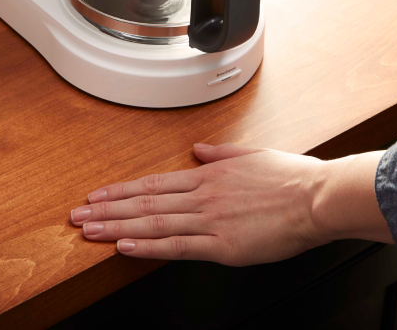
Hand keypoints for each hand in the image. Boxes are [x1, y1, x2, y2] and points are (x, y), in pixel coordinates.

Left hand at [69, 145, 389, 264]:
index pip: (154, 184)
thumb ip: (221, 154)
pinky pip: (176, 247)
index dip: (121, 191)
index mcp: (209, 175)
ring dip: (116, 227)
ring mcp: (210, 220)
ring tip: (89, 230)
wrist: (319, 198)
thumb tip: (199, 149)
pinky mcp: (223, 245)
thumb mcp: (252, 155)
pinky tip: (124, 248)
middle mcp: (203, 196)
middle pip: (144, 203)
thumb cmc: (294, 178)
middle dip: (107, 209)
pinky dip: (147, 247)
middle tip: (78, 215)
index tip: (98, 195)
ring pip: (152, 224)